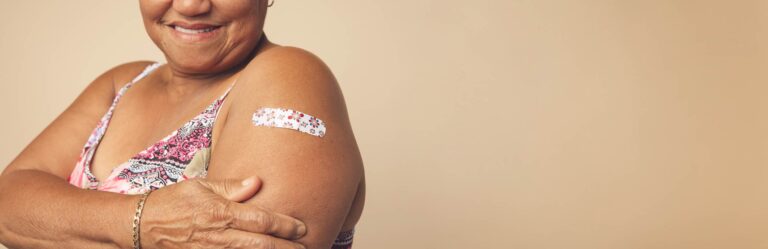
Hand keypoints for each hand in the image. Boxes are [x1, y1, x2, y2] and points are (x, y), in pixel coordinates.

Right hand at [138, 176, 306, 248]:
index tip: (301, 227)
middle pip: (260, 245)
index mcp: (220, 213)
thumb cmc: (173, 202)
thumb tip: (258, 182)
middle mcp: (218, 236)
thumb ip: (232, 186)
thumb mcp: (201, 186)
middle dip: (286, 248)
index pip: (260, 220)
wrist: (141, 226)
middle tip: (306, 247)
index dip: (284, 225)